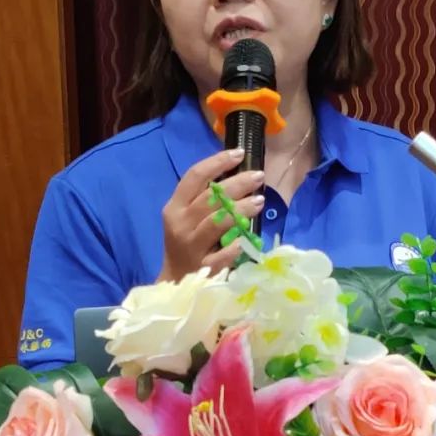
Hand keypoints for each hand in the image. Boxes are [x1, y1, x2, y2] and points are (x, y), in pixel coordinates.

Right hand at [158, 148, 264, 282]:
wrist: (174, 282)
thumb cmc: (186, 243)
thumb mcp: (185, 217)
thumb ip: (204, 199)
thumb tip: (236, 174)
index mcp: (175, 207)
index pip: (194, 177)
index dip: (217, 162)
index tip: (239, 153)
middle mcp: (181, 224)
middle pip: (209, 198)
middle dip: (237, 184)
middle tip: (258, 177)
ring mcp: (192, 247)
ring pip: (217, 222)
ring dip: (241, 209)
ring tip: (260, 200)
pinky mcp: (204, 268)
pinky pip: (222, 254)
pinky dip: (236, 246)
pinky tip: (248, 239)